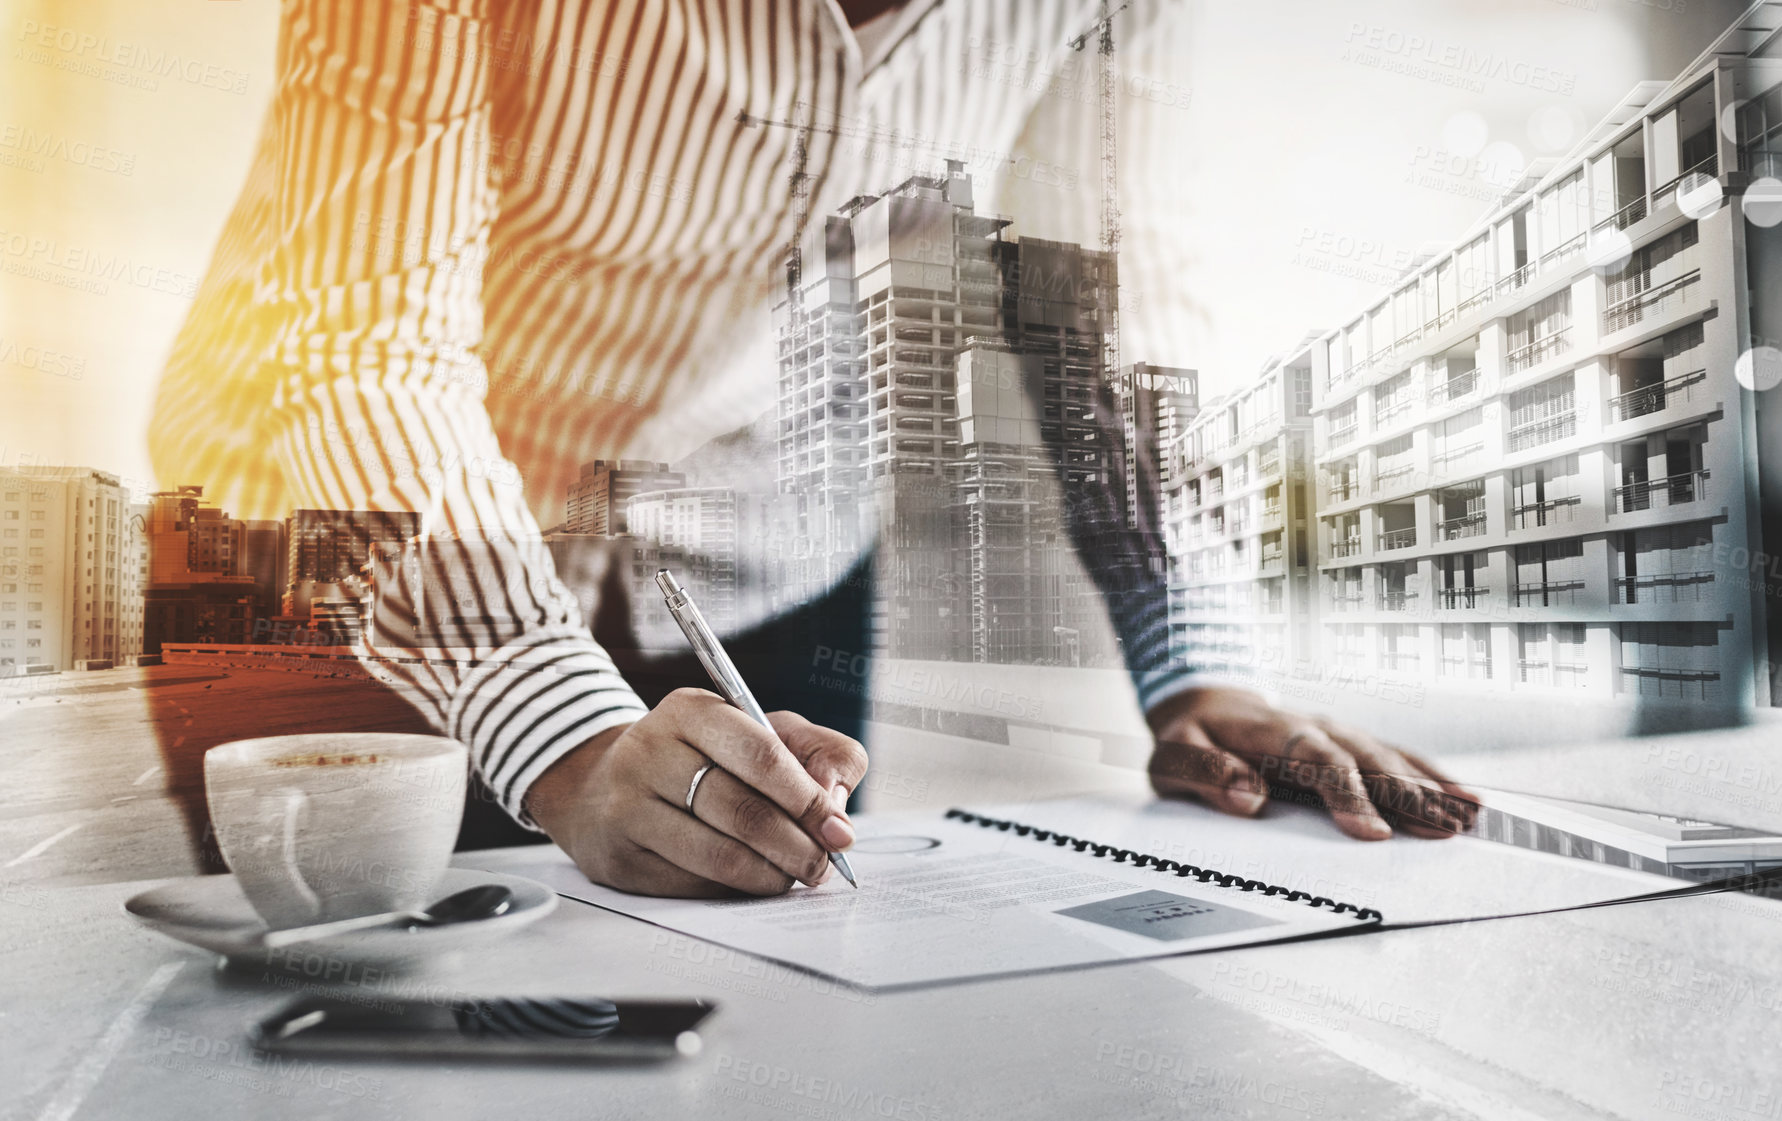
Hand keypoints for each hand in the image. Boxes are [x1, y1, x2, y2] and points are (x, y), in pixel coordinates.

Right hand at [524, 689, 867, 896]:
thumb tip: (835, 800)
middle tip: (822, 867)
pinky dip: (731, 891)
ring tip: (792, 877)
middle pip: (741, 810)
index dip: (807, 799)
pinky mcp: (619, 857)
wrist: (605, 786)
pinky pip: (690, 885)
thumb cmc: (704, 758)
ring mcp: (627, 806)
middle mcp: (650, 751)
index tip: (839, 832)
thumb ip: (818, 751)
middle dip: (796, 847)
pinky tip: (749, 883)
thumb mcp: (763, 732)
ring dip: (769, 875)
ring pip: (716, 854)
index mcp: (691, 710)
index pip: (761, 755)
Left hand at [1145, 686, 1476, 840]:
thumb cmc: (1190, 739)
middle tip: (1442, 830)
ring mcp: (1337, 732)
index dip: (1348, 794)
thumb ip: (1205, 773)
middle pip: (1366, 759)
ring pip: (1389, 757)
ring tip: (1466, 817)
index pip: (1316, 760)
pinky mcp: (1350, 743)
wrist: (1203, 703)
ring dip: (1428, 788)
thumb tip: (1247, 797)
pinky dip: (1431, 778)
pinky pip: (1396, 758)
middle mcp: (1314, 726)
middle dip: (1406, 795)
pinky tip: (1464, 798)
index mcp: (1270, 731)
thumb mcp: (1173, 755)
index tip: (1373, 834)